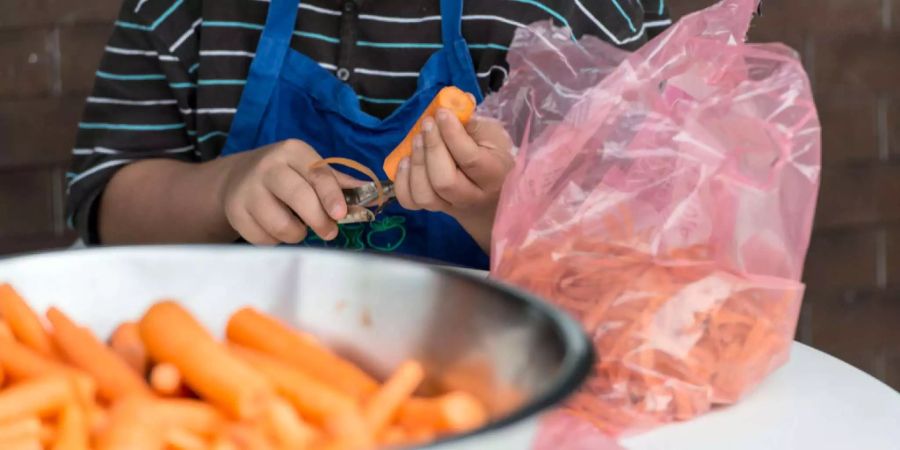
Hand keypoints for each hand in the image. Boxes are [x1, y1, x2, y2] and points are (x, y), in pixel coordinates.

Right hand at [219, 139, 361, 244]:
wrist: (236, 178)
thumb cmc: (286, 175)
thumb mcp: (309, 170)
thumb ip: (338, 182)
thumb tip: (371, 193)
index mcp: (292, 152)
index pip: (316, 174)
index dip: (331, 195)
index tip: (341, 214)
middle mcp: (268, 167)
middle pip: (298, 197)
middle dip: (319, 220)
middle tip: (329, 232)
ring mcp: (248, 190)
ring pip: (281, 225)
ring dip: (296, 234)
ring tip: (298, 227)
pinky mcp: (236, 213)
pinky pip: (264, 239)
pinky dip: (275, 240)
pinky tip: (275, 229)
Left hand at [393, 108, 514, 251]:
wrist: (490, 192)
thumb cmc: (491, 155)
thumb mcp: (491, 135)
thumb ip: (473, 121)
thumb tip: (457, 100)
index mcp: (494, 175)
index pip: (470, 159)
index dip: (452, 134)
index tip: (442, 114)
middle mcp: (473, 196)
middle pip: (445, 181)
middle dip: (431, 149)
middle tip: (427, 125)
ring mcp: (451, 206)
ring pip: (425, 195)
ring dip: (416, 164)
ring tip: (416, 140)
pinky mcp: (433, 209)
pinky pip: (411, 201)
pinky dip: (402, 181)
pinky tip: (405, 161)